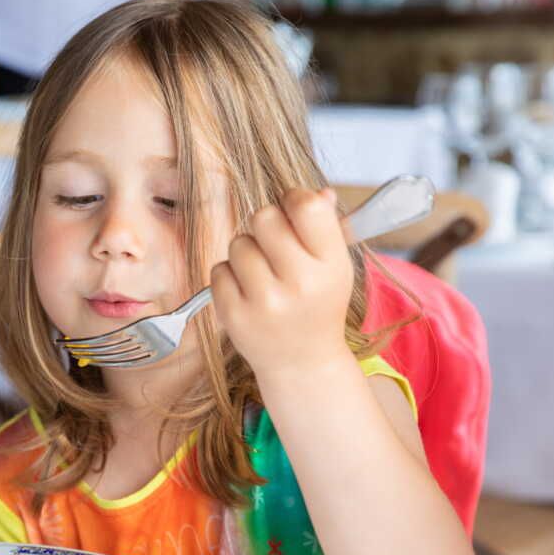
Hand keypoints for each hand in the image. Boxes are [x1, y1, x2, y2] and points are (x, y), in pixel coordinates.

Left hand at [209, 188, 354, 380]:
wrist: (301, 362)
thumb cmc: (316, 303)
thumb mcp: (334, 267)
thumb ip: (326, 226)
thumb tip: (320, 192)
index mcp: (331, 265)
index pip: (307, 206)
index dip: (294, 199)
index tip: (293, 211)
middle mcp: (300, 283)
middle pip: (263, 217)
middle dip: (266, 225)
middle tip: (275, 247)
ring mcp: (265, 302)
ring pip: (238, 243)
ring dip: (247, 252)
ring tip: (264, 275)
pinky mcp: (234, 315)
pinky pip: (219, 269)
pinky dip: (229, 275)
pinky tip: (248, 293)